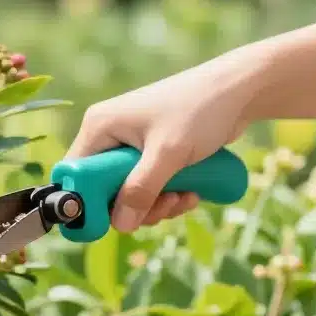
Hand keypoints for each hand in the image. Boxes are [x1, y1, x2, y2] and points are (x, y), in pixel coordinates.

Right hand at [67, 55, 254, 232]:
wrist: (240, 90)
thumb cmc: (200, 110)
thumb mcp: (168, 153)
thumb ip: (141, 189)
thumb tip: (120, 225)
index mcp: (99, 127)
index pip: (75, 174)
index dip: (88, 201)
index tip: (115, 218)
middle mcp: (109, 136)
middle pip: (103, 189)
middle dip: (135, 206)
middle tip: (163, 206)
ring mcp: (130, 145)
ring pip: (129, 193)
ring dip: (156, 205)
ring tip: (183, 197)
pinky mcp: (151, 153)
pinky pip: (148, 186)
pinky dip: (167, 195)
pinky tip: (190, 192)